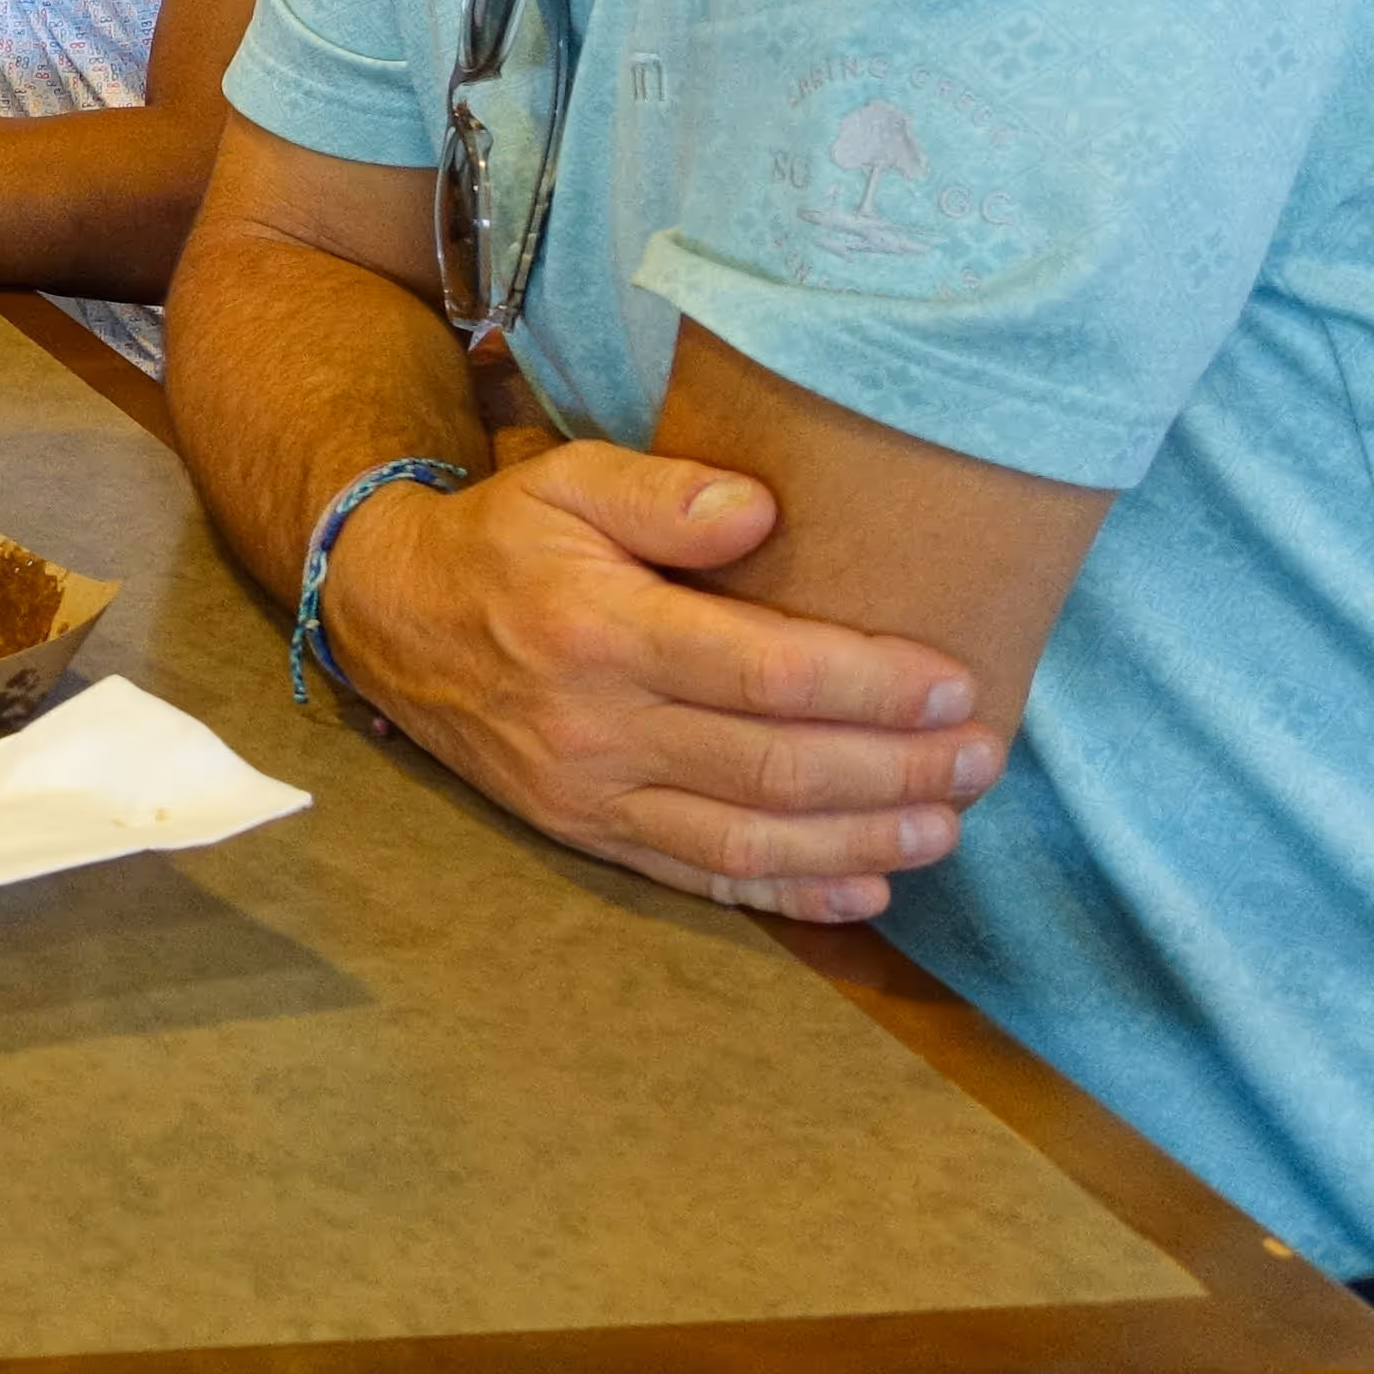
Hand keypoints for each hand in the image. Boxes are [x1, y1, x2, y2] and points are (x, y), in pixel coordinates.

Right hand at [322, 444, 1004, 923]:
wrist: (389, 618)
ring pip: (748, 836)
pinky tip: (864, 888)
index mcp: (601, 631)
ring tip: (945, 825)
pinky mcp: (584, 833)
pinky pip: (699, 877)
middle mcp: (597, 726)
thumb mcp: (566, 480)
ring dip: (861, 840)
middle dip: (895, 769)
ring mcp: (589, 793)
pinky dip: (789, 892)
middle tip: (983, 758)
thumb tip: (761, 514)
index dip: (870, 686)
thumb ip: (663, 490)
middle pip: (775, 766)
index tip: (956, 683)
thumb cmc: (501, 540)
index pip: (765, 672)